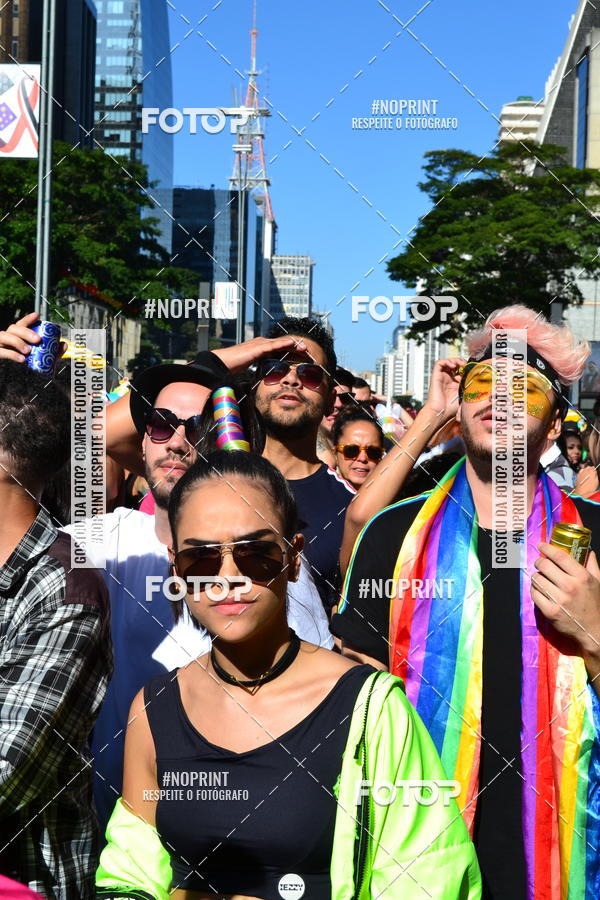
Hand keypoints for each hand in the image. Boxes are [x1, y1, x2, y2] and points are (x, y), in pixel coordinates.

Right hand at [0, 311, 66, 362]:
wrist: (13, 380)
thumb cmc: (26, 364)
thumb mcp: (41, 357)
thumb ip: (52, 352)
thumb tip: (64, 344)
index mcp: (16, 335)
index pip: (21, 324)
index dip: (28, 319)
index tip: (37, 316)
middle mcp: (7, 337)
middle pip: (14, 328)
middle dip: (26, 332)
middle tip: (38, 340)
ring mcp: (0, 344)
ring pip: (4, 336)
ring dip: (17, 341)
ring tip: (28, 350)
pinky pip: (1, 352)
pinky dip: (12, 354)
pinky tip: (22, 359)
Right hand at [211, 335, 312, 373]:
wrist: (221, 363)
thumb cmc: (232, 367)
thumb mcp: (249, 369)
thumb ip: (257, 370)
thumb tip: (264, 379)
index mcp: (260, 348)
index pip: (279, 348)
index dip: (291, 351)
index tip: (301, 355)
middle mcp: (261, 343)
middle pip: (283, 344)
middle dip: (296, 347)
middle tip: (308, 351)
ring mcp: (259, 344)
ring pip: (281, 343)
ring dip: (294, 344)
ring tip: (305, 347)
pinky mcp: (257, 348)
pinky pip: (274, 345)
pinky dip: (284, 344)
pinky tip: (293, 344)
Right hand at [422, 356, 466, 422]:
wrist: (441, 412)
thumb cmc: (451, 408)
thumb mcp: (464, 395)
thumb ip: (469, 386)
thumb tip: (476, 377)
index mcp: (454, 384)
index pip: (460, 371)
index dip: (466, 368)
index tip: (472, 369)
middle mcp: (448, 379)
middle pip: (454, 365)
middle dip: (462, 362)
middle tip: (467, 365)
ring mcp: (441, 377)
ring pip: (447, 362)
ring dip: (455, 360)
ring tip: (461, 363)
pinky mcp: (435, 376)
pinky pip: (439, 363)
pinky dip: (446, 361)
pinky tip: (453, 365)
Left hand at [532, 542, 599, 660]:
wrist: (594, 630)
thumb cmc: (595, 604)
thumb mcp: (598, 582)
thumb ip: (592, 564)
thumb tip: (588, 550)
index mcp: (582, 577)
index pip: (560, 556)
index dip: (548, 548)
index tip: (541, 545)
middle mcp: (570, 587)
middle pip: (545, 566)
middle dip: (539, 562)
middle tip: (540, 563)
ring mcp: (559, 600)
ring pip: (537, 579)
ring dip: (536, 576)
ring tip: (541, 578)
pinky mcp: (550, 611)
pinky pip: (534, 594)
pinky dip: (534, 590)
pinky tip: (539, 590)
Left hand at [574, 465, 598, 497]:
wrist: (582, 492)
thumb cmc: (589, 488)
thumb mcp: (596, 482)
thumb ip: (596, 475)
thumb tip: (595, 473)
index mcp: (591, 471)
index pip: (594, 467)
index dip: (594, 470)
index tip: (595, 472)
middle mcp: (585, 471)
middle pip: (589, 467)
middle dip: (590, 469)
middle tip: (592, 474)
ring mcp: (581, 472)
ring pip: (584, 468)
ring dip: (586, 470)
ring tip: (588, 475)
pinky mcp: (578, 475)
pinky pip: (580, 471)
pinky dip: (582, 472)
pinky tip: (584, 476)